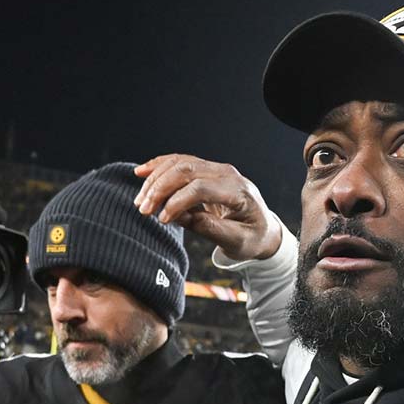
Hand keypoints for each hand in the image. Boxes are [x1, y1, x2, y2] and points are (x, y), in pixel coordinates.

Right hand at [133, 154, 280, 260]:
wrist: (262, 228)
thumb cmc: (252, 237)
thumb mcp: (237, 241)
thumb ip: (211, 229)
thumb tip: (181, 218)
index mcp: (238, 191)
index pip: (201, 188)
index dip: (177, 202)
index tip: (162, 219)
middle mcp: (227, 174)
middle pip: (187, 171)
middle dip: (160, 188)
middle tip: (144, 209)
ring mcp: (216, 168)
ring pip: (179, 163)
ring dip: (156, 179)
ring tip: (140, 200)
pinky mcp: (206, 170)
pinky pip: (179, 161)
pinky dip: (159, 166)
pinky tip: (141, 172)